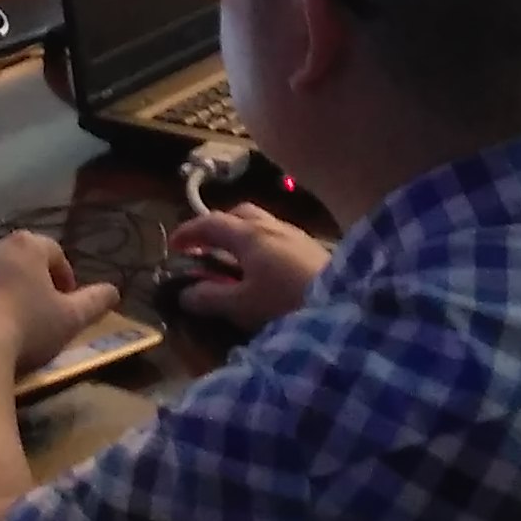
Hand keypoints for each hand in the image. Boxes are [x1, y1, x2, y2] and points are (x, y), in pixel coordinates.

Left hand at [0, 231, 123, 375]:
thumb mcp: (70, 319)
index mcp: (26, 248)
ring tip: (9, 326)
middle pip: (18, 261)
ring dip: (0, 294)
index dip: (64, 276)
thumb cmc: (27, 327)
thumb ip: (94, 302)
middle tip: (40, 313)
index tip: (67, 303)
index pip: (53, 252)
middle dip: (30, 282)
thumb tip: (115, 290)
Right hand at [159, 205, 326, 333]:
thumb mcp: (242, 305)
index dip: (189, 232)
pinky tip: (265, 270)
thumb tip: (184, 293)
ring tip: (234, 262)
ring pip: (262, 224)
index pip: (212, 222)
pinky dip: (262, 246)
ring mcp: (296, 235)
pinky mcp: (313, 250)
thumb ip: (210, 297)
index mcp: (250, 235)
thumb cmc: (286, 302)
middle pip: (240, 213)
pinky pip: (278, 237)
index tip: (173, 246)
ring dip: (242, 236)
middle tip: (207, 248)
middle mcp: (273, 226)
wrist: (346, 307)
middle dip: (219, 225)